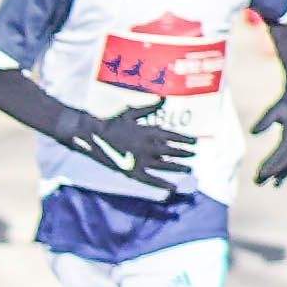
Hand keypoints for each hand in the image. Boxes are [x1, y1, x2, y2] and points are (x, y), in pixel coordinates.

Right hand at [77, 111, 196, 185]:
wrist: (91, 134)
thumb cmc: (110, 121)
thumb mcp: (130, 112)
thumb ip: (149, 107)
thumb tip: (164, 99)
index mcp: (147, 130)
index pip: (171, 136)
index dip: (184, 139)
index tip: (195, 142)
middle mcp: (147, 145)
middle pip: (170, 150)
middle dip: (184, 152)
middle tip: (194, 155)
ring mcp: (140, 159)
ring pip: (164, 165)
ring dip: (178, 167)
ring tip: (189, 168)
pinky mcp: (131, 171)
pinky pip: (150, 180)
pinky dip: (162, 184)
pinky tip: (173, 187)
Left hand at [251, 99, 286, 190]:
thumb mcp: (275, 109)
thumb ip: (264, 121)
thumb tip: (252, 132)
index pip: (282, 152)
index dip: (273, 163)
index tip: (261, 173)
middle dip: (274, 172)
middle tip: (258, 181)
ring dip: (282, 175)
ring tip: (270, 185)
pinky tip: (277, 181)